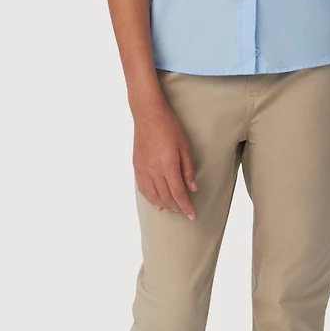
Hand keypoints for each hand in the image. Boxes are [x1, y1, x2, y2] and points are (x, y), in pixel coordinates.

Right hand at [133, 99, 197, 219]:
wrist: (148, 114)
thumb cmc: (169, 127)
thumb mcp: (184, 147)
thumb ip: (188, 170)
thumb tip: (192, 188)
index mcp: (168, 166)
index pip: (178, 194)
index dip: (186, 207)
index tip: (192, 215)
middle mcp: (154, 171)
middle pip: (166, 197)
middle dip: (177, 207)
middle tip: (185, 211)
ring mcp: (143, 169)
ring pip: (153, 195)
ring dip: (164, 204)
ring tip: (172, 209)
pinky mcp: (137, 166)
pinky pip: (143, 188)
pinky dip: (150, 198)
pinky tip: (156, 201)